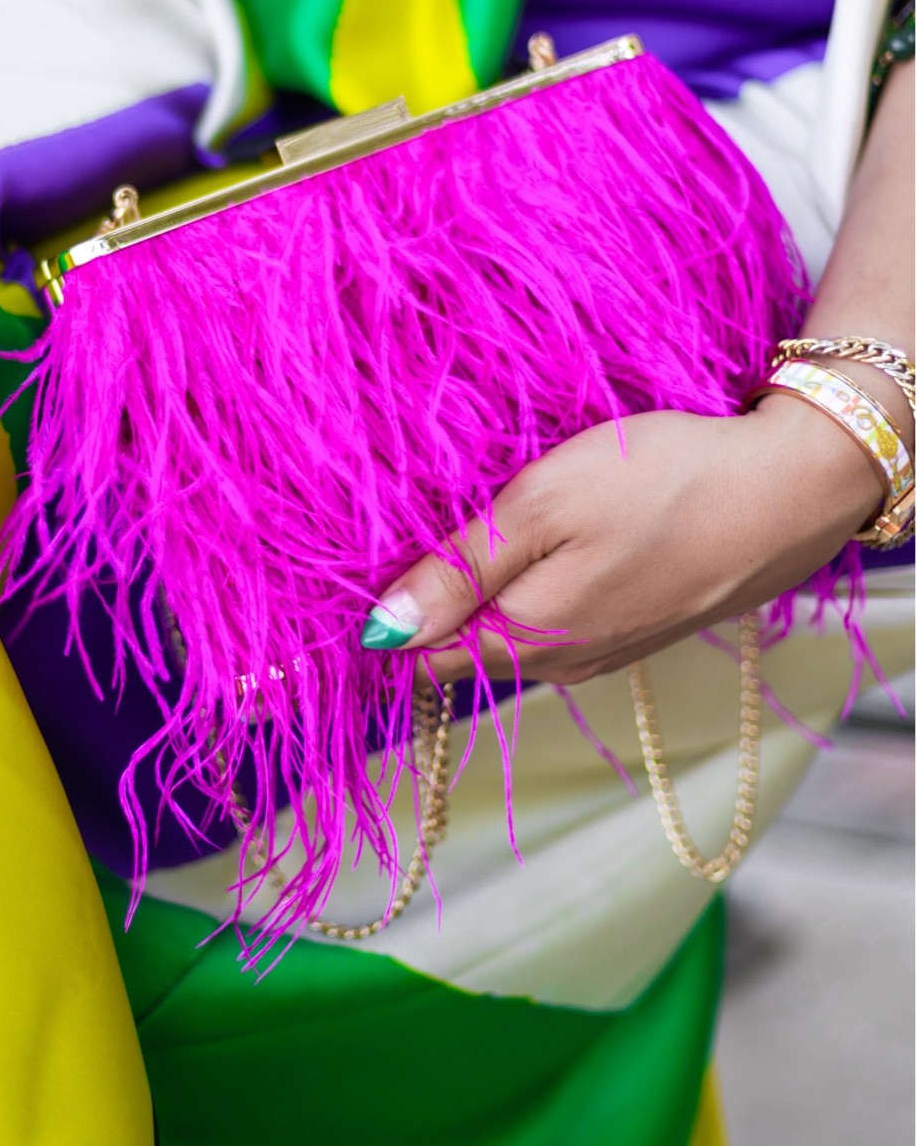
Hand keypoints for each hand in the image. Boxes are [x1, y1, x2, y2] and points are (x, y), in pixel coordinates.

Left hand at [361, 397, 883, 685]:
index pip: (418, 657)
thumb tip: (378, 634)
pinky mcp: (636, 623)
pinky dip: (530, 589)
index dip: (384, 615)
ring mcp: (603, 647)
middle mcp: (559, 662)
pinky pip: (556, 620)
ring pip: (510, 634)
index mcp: (524, 638)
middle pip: (461, 649)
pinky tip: (536, 543)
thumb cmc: (662, 484)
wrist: (787, 491)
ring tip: (464, 533)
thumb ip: (460, 572)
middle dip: (425, 607)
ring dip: (479, 596)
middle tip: (403, 536)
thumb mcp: (543, 508)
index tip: (358, 563)